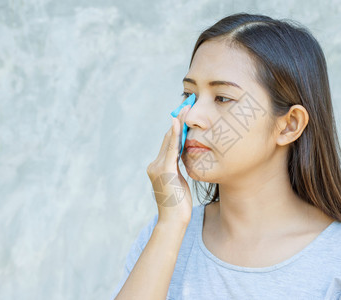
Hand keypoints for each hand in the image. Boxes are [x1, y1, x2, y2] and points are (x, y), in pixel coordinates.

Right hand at [146, 105, 192, 226]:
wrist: (174, 221)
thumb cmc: (179, 205)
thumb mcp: (179, 182)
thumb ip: (178, 169)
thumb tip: (183, 158)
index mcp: (158, 168)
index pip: (169, 144)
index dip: (176, 129)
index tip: (184, 115)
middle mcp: (154, 165)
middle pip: (168, 139)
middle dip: (178, 122)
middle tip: (186, 106)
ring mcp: (157, 168)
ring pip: (169, 141)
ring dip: (177, 124)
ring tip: (184, 109)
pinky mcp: (164, 171)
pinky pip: (171, 150)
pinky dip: (174, 135)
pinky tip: (178, 124)